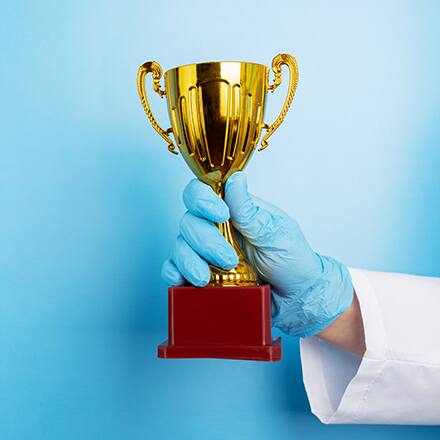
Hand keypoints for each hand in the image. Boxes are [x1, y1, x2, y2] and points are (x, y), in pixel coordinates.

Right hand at [161, 172, 353, 337]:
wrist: (298, 299)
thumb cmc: (293, 262)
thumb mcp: (276, 233)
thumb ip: (250, 210)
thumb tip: (236, 179)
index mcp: (235, 212)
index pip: (204, 192)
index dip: (203, 200)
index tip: (220, 215)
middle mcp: (217, 229)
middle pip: (189, 221)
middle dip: (205, 241)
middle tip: (228, 258)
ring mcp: (207, 254)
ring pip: (180, 246)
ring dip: (191, 260)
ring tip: (210, 277)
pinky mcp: (202, 276)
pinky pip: (176, 271)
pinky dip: (175, 274)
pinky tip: (185, 281)